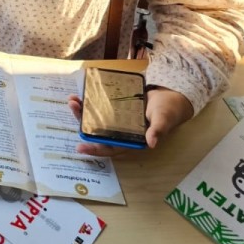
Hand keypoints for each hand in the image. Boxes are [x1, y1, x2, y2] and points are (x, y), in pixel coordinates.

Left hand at [67, 87, 194, 155]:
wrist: (170, 97)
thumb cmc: (168, 111)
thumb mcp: (163, 120)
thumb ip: (157, 130)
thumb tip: (151, 143)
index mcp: (131, 141)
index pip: (110, 148)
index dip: (95, 149)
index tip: (79, 147)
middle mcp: (121, 132)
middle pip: (98, 133)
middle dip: (83, 124)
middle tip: (73, 108)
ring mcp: (117, 121)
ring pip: (96, 120)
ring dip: (83, 112)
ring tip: (73, 100)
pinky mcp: (116, 109)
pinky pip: (100, 108)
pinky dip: (90, 103)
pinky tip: (81, 95)